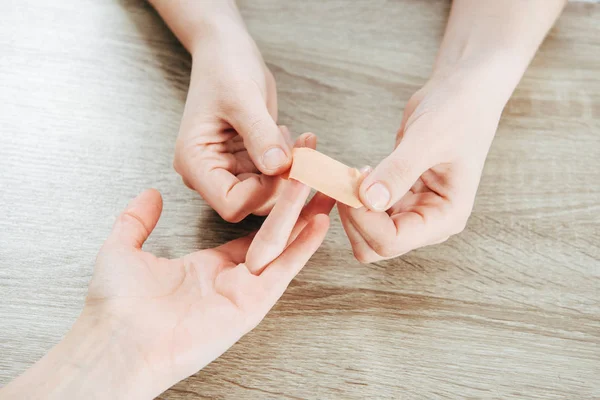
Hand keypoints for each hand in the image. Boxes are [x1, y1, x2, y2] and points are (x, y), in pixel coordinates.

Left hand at [2, 179, 333, 399]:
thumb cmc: (116, 304)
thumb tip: (149, 195)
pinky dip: (303, 245)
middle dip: (294, 204)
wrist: (118, 339)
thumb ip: (137, 220)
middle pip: (273, 235)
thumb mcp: (123, 248)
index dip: (267, 210)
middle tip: (311, 176)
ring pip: (281, 245)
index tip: (281, 187)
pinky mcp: (252, 303)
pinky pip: (283, 269)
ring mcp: (244, 291)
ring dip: (302, 215)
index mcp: (206, 267)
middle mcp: (231, 279)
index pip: (250, 234)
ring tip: (322, 186)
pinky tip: (319, 221)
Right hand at [174, 15, 291, 221]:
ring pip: (267, 192)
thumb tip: (279, 167)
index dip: (265, 192)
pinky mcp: (246, 163)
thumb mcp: (243, 98)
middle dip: (283, 182)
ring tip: (300, 141)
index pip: (232, 204)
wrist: (227, 51)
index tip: (289, 166)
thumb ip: (260, 135)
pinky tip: (294, 139)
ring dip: (291, 172)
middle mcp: (208, 173)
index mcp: (195, 162)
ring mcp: (227, 169)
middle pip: (252, 203)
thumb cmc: (225, 67)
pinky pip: (273, 177)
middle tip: (305, 152)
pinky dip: (290, 163)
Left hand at [339, 69, 503, 261]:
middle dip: (355, 218)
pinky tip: (357, 173)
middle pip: (376, 246)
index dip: (364, 219)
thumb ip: (398, 171)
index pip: (393, 241)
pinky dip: (354, 198)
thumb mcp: (428, 139)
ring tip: (352, 174)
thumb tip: (368, 200)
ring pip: (368, 233)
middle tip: (347, 181)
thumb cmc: (457, 113)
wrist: (461, 94)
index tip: (352, 185)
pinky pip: (368, 212)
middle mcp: (429, 222)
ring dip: (351, 209)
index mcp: (445, 217)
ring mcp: (413, 211)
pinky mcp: (399, 198)